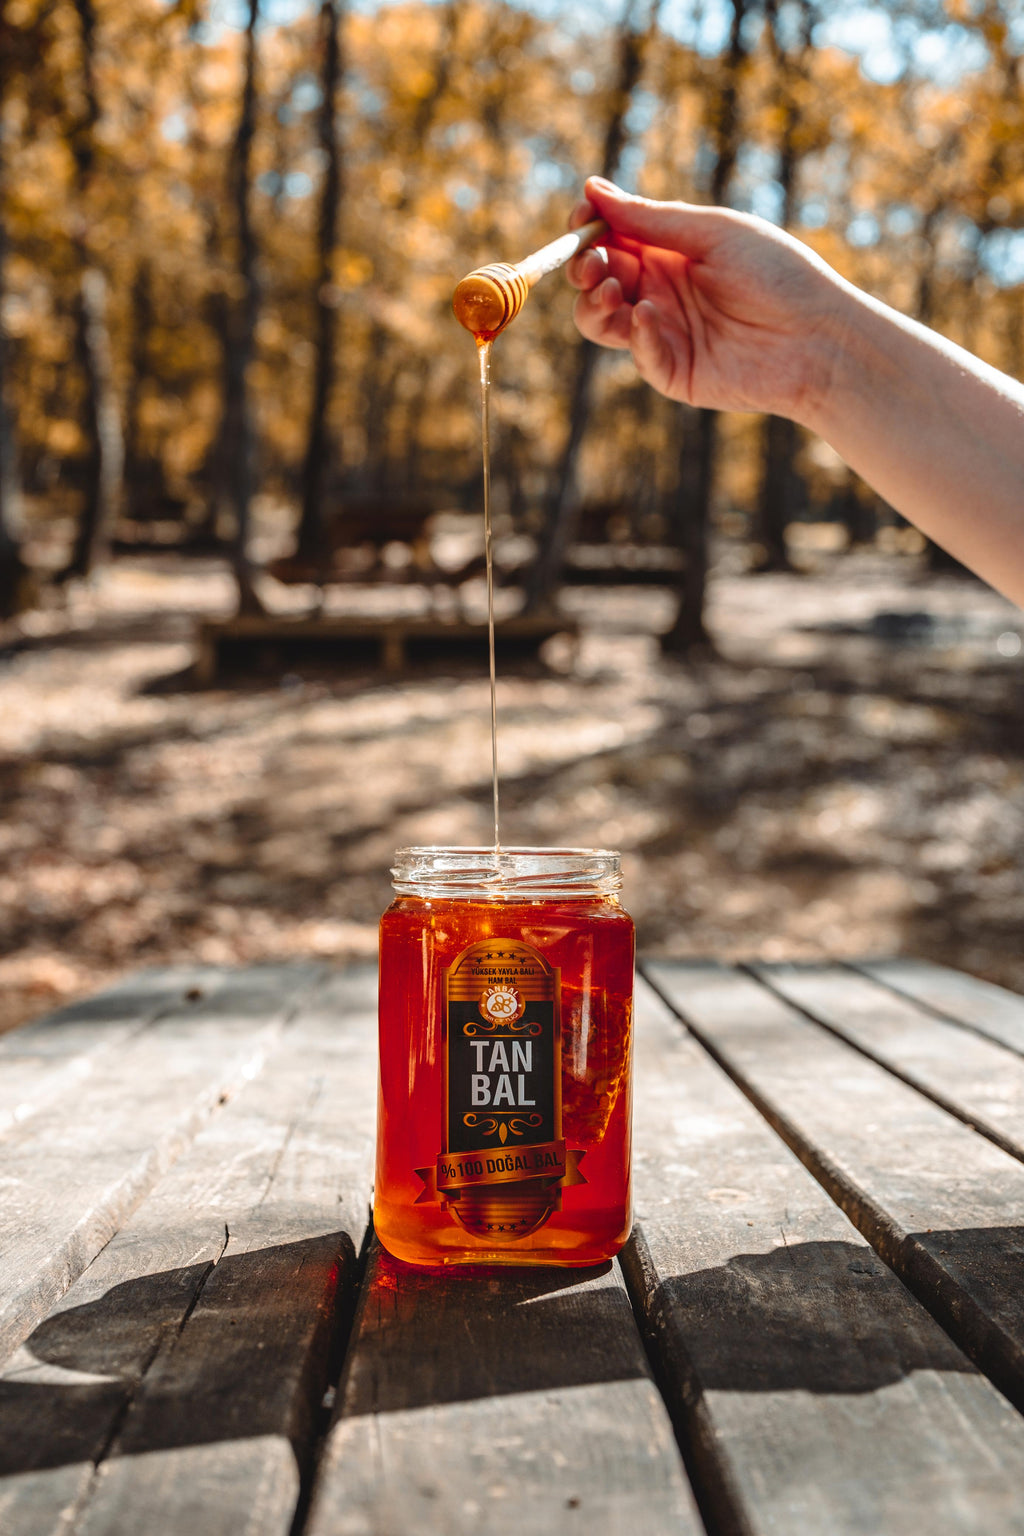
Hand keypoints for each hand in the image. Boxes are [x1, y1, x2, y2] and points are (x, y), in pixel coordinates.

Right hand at [567, 176, 844, 423]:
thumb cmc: (777, 274)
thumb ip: (651, 218)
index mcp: (669, 252)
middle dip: (584, 266)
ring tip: (607, 289)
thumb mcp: (711, 232)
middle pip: (597, 279)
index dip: (589, 226)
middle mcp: (660, 291)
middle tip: (593, 261)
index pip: (611, 238)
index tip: (581, 216)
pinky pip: (636, 351)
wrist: (817, 338)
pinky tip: (648, 313)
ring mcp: (663, 332)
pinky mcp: (672, 371)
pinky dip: (634, 331)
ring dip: (592, 303)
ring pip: (600, 321)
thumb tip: (592, 188)